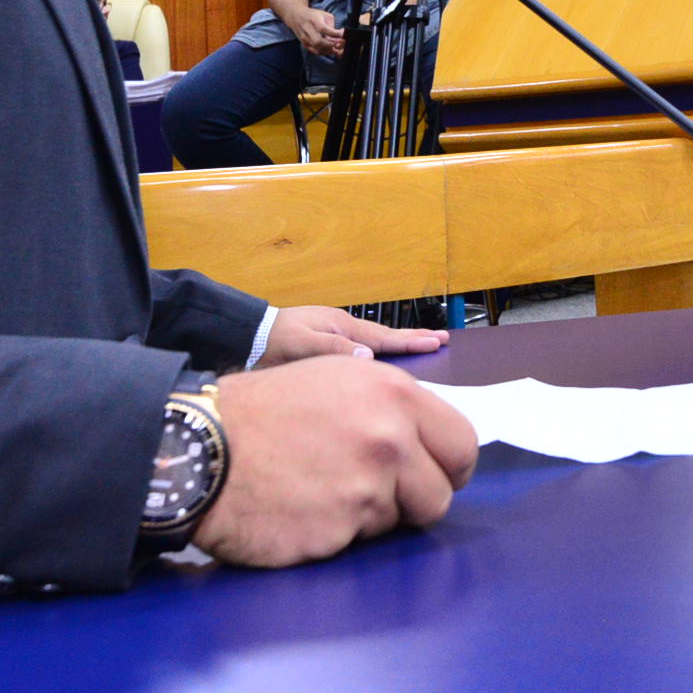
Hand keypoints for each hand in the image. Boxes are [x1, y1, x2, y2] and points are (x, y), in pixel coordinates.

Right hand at [193, 358, 478, 567]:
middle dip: (417, 500)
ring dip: (369, 516)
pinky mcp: (338, 533)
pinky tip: (302, 510)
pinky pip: (356, 543)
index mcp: (395, 395)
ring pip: (397, 522)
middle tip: (379, 494)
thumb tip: (429, 440)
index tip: (435, 474)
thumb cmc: (265, 412)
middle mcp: (389, 440)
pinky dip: (335, 533)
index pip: (462, 444)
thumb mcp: (338, 381)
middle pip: (440, 495)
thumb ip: (390, 408)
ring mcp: (365, 490)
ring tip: (322, 490)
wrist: (203, 449)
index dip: (449, 466)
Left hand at [257, 305, 449, 365]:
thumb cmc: (273, 342)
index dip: (412, 343)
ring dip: (400, 348)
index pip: (385, 338)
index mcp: (343, 327)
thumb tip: (369, 356)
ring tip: (424, 350)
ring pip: (377, 346)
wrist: (249, 339)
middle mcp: (345, 331)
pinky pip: (364, 354)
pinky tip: (385, 365)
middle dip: (415, 340)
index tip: (438, 342)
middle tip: (443, 340)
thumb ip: (334, 350)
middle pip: (387, 339)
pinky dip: (381, 357)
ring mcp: (338, 340)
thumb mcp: (302, 345)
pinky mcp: (330, 352)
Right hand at [286, 4, 345, 57]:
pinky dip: (324, 52)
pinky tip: (330, 49)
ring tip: (336, 47)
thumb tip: (340, 36)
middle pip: (318, 41)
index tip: (343, 35)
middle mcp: (307, 30)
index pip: (323, 29)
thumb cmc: (313, 15)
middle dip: (331, 45)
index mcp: (313, 20)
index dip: (335, 34)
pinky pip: (315, 51)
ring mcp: (304, 38)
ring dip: (329, 50)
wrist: (296, 16)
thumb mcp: (325, 15)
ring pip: (317, 49)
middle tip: (339, 43)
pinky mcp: (304, 44)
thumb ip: (332, 26)